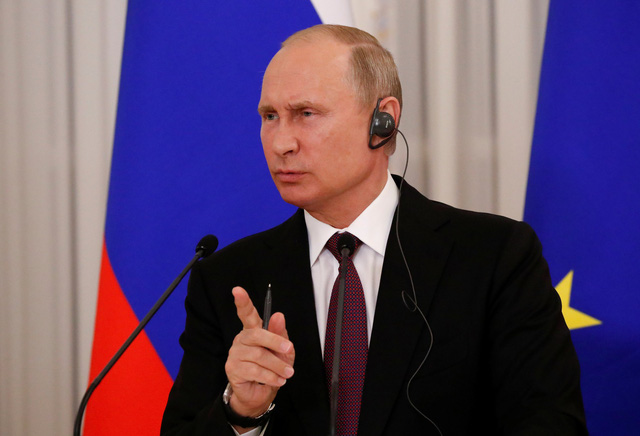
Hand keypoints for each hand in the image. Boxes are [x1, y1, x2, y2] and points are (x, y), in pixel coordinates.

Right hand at [225, 286, 294, 418]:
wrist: (261, 393)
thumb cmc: (272, 367)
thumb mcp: (283, 350)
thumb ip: (280, 334)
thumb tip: (278, 315)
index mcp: (253, 330)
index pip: (247, 313)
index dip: (243, 301)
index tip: (237, 290)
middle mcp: (242, 339)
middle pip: (256, 334)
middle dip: (275, 341)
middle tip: (288, 349)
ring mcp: (235, 354)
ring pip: (258, 355)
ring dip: (277, 365)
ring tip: (287, 373)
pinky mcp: (233, 369)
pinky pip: (254, 370)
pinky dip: (270, 376)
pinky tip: (278, 380)